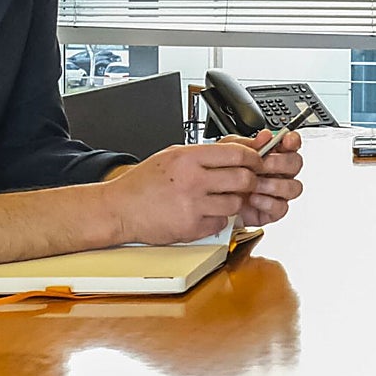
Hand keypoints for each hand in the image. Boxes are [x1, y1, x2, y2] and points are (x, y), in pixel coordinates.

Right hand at [106, 141, 264, 244]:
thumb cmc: (145, 181)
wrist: (120, 208)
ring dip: (233, 201)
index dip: (253, 157)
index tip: (255, 161)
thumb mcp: (173, 154)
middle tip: (246, 181)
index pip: (236, 153)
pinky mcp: (191, 228)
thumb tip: (241, 147)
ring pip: (236, 203)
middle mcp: (192, 180)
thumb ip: (206, 152)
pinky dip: (218, 218)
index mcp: (188, 157)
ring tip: (219, 197)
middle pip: (242, 179)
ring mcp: (192, 206)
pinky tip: (204, 212)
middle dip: (250, 180)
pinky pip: (221, 222)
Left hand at [220, 129, 303, 225]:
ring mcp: (278, 192)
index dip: (293, 141)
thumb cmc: (224, 173)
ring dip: (274, 184)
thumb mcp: (229, 152)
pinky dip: (267, 202)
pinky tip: (254, 198)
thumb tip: (265, 136)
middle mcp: (279, 172)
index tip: (286, 140)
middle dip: (280, 163)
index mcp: (273, 154)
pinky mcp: (273, 211)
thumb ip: (248, 143)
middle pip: (296, 164)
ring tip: (255, 184)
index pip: (292, 144)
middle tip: (263, 164)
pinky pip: (281, 207)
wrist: (213, 198)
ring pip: (294, 187)